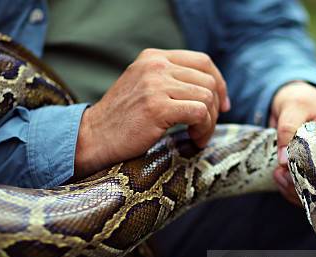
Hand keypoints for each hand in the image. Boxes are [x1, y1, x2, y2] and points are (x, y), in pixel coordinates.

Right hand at [74, 49, 230, 176]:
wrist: (93, 137)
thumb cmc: (120, 121)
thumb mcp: (143, 87)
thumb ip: (169, 81)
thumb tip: (210, 90)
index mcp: (153, 58)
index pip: (203, 61)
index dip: (219, 84)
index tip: (222, 106)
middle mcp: (156, 66)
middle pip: (208, 81)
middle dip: (214, 108)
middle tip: (205, 129)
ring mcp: (156, 85)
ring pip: (206, 97)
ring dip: (209, 122)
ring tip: (197, 137)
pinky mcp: (157, 107)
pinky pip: (199, 113)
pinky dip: (203, 129)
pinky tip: (194, 140)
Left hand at [269, 81, 315, 205]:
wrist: (287, 101)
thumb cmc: (299, 99)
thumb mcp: (294, 107)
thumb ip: (288, 129)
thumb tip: (284, 161)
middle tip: (293, 181)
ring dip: (300, 192)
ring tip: (280, 176)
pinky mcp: (313, 173)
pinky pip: (308, 192)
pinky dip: (292, 191)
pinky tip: (278, 177)